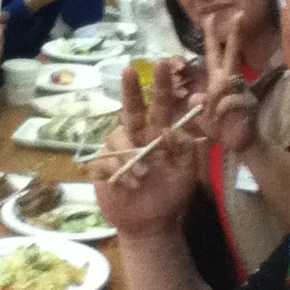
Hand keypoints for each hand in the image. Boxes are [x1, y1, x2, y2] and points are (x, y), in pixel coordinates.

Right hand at [92, 61, 202, 237]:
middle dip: (131, 89)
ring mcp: (118, 152)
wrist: (154, 225)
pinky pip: (103, 161)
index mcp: (158, 133)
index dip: (162, 85)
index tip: (164, 64)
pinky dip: (116, 171)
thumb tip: (169, 131)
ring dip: (130, 153)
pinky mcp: (103, 170)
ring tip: (144, 174)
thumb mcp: (186, 171)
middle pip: (131, 108)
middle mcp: (137, 138)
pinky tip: (130, 185)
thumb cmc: (171, 194)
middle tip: (130, 71)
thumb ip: (183, 149)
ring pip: (116, 136)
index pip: (160, 104)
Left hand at [191, 13, 258, 154]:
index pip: (214, 55)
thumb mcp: (202, 116)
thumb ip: (199, 105)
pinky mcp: (248, 104)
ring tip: (215, 115)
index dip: (211, 37)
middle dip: (233, 36)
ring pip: (227, 82)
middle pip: (230, 55)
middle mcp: (231, 82)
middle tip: (237, 15)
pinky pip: (230, 102)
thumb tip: (195, 96)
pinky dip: (223, 111)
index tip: (209, 17)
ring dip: (217, 97)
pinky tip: (221, 120)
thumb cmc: (221, 130)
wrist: (240, 145)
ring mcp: (241, 91)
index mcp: (218, 81)